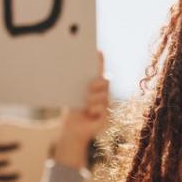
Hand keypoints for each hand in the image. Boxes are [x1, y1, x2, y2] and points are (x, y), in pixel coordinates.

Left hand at [55, 51, 108, 169]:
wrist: (74, 129)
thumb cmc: (73, 112)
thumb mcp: (75, 98)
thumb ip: (81, 89)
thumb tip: (84, 82)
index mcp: (94, 89)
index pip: (98, 73)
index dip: (99, 62)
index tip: (98, 52)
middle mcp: (102, 95)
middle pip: (104, 83)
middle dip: (97, 85)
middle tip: (88, 89)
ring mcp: (106, 105)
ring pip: (103, 96)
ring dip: (92, 100)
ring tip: (87, 107)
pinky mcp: (107, 116)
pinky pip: (103, 108)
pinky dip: (95, 110)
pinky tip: (90, 114)